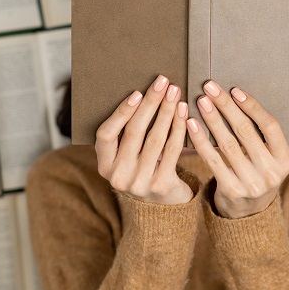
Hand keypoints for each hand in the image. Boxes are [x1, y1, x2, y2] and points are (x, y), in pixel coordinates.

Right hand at [95, 74, 192, 204]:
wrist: (162, 207)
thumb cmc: (143, 170)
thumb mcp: (127, 158)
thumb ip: (127, 136)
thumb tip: (143, 94)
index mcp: (105, 166)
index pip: (105, 135)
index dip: (120, 113)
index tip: (136, 93)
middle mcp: (119, 175)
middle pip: (134, 132)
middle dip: (150, 103)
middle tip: (162, 82)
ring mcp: (140, 182)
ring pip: (155, 138)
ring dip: (166, 111)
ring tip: (175, 92)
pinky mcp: (161, 185)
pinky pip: (172, 150)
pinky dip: (178, 128)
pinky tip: (183, 112)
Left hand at [186, 81, 288, 217]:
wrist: (249, 212)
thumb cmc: (257, 172)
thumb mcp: (270, 157)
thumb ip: (260, 135)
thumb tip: (234, 97)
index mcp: (285, 159)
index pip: (270, 126)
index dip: (252, 106)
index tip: (235, 90)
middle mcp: (272, 172)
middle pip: (246, 132)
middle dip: (226, 106)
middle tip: (210, 88)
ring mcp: (251, 183)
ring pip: (227, 144)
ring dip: (212, 119)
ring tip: (200, 101)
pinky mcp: (231, 190)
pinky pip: (212, 159)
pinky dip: (200, 140)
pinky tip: (191, 124)